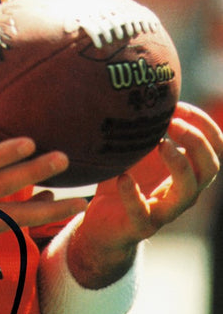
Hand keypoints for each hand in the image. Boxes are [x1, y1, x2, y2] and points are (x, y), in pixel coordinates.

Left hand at [68, 102, 221, 287]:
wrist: (103, 225)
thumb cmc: (125, 181)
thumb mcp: (137, 151)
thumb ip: (146, 128)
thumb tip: (142, 87)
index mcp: (189, 171)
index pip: (215, 147)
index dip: (205, 125)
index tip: (181, 105)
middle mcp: (184, 192)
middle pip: (210, 168)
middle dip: (197, 142)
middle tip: (173, 122)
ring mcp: (165, 211)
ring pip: (187, 192)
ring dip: (178, 164)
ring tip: (159, 143)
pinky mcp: (141, 225)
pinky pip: (143, 213)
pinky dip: (134, 194)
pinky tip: (123, 177)